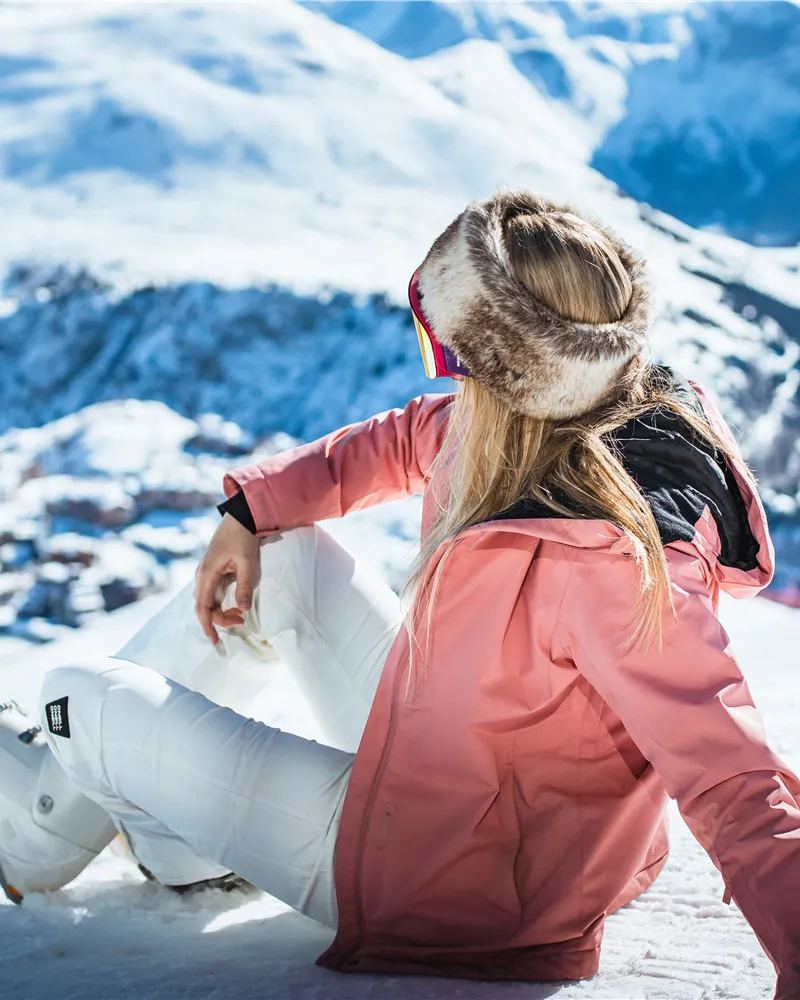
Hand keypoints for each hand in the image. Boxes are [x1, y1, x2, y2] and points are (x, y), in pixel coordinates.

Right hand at [194, 513, 260, 644]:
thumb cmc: (243, 538)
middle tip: (241, 622)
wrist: (240, 518)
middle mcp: (201, 576)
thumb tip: (243, 609)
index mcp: (207, 574)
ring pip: (207, 602)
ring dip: (221, 612)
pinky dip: (221, 604)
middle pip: (204, 607)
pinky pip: (212, 594)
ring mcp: (205, 574)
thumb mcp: (248, 562)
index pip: (202, 607)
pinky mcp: (212, 572)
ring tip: (240, 615)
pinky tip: (234, 606)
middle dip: (219, 620)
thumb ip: (245, 586)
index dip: (207, 626)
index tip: (215, 641)